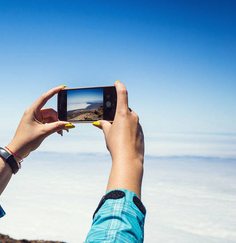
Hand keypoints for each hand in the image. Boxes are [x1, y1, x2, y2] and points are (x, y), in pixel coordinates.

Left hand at [6, 86, 70, 158]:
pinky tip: (58, 132)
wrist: (18, 149)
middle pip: (50, 112)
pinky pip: (47, 122)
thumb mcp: (44, 132)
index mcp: (32, 111)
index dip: (54, 91)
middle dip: (58, 119)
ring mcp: (34, 118)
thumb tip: (69, 124)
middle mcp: (33, 112)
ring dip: (56, 124)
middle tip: (66, 127)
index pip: (45, 98)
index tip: (63, 87)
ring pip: (50, 117)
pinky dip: (53, 126)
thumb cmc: (27, 140)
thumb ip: (57, 127)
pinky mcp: (36, 124)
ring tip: (61, 132)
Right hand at [94, 81, 143, 196]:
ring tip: (115, 137)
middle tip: (110, 122)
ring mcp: (138, 125)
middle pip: (124, 111)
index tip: (117, 83)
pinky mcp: (141, 134)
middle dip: (117, 115)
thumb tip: (101, 122)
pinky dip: (128, 132)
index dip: (119, 87)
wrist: (129, 160)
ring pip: (129, 121)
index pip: (122, 95)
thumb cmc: (116, 144)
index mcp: (123, 113)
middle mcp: (133, 117)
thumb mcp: (107, 133)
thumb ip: (104, 125)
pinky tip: (122, 141)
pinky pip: (133, 129)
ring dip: (122, 124)